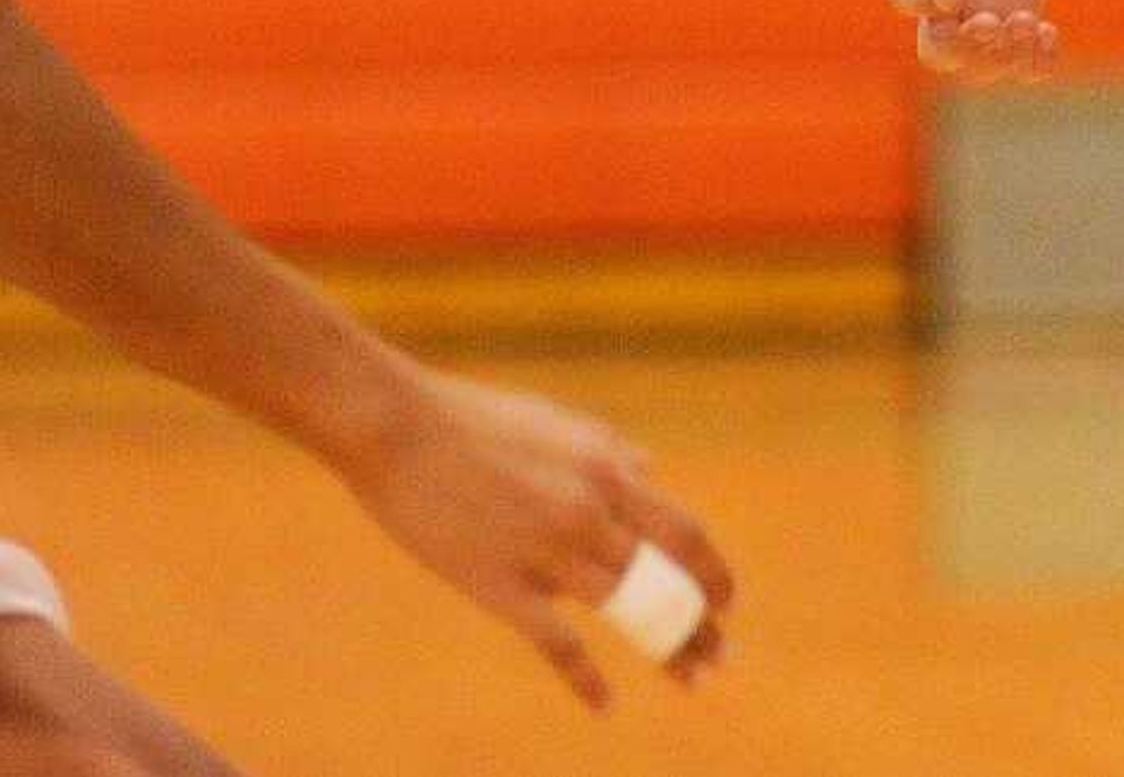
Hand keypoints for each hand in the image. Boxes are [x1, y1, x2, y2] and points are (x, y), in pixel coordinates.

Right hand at [341, 368, 735, 710]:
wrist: (396, 427)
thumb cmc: (472, 418)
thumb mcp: (556, 422)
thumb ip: (609, 447)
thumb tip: (651, 466)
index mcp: (606, 471)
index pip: (683, 534)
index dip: (712, 573)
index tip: (727, 603)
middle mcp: (589, 514)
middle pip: (668, 581)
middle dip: (702, 623)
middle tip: (724, 658)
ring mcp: (548, 553)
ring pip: (629, 613)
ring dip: (669, 650)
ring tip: (692, 681)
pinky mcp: (502, 587)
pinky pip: (559, 644)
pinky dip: (587, 680)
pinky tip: (605, 704)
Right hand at [888, 0, 1069, 78]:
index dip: (924, 8)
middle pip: (939, 53)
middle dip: (965, 53)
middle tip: (994, 20)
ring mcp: (987, 2)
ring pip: (983, 66)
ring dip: (1004, 62)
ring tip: (1029, 23)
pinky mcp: (1023, 4)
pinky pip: (1024, 57)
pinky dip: (1037, 63)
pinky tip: (1049, 32)